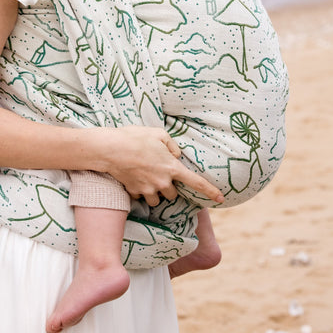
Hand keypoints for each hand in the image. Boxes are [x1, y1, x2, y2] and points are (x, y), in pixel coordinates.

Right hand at [96, 126, 223, 206]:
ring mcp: (148, 189)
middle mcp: (162, 182)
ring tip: (144, 176)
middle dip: (168, 187)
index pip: (196, 182)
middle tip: (158, 173)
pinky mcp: (135, 192)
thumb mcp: (159, 134)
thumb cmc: (136, 138)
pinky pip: (141, 196)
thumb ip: (172, 145)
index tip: (221, 199)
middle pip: (172, 194)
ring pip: (157, 199)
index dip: (210, 191)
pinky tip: (133, 177)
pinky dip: (139, 190)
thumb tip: (175, 156)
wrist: (111, 149)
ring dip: (154, 192)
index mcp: (172, 167)